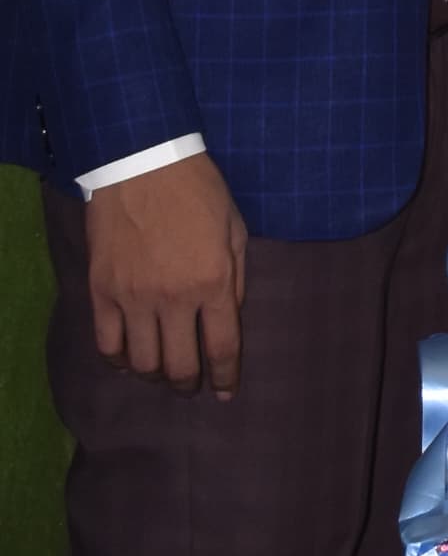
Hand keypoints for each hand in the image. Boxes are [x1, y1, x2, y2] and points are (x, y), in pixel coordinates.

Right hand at [87, 155, 247, 392]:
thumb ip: (236, 277)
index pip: (222, 348)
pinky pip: (107, 345)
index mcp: (214, 282)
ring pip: (143, 364)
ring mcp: (133, 298)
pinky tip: (129, 361)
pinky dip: (119, 362)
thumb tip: (229, 317)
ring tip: (162, 373)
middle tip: (191, 385)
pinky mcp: (102, 293)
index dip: (226, 377)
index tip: (226, 393)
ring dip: (155, 377)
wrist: (143, 162)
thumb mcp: (234, 228)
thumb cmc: (197, 191)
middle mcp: (174, 298)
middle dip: (189, 385)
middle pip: (180, 366)